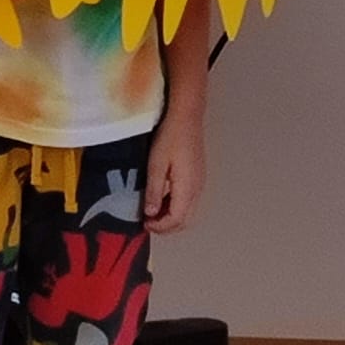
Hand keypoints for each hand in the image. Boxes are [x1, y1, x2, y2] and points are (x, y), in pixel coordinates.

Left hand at [144, 106, 205, 234]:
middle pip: (185, 220)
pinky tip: (163, 197)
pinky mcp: (197, 175)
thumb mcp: (156, 164)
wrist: (186, 116)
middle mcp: (197, 188)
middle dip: (167, 227)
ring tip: (153, 211)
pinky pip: (189, 199)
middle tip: (149, 223)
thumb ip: (154, 190)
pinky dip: (176, 206)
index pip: (176, 220)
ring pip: (188, 211)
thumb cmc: (171, 136)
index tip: (145, 224)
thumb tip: (151, 212)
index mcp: (187, 188)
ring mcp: (199, 182)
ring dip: (171, 217)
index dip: (160, 227)